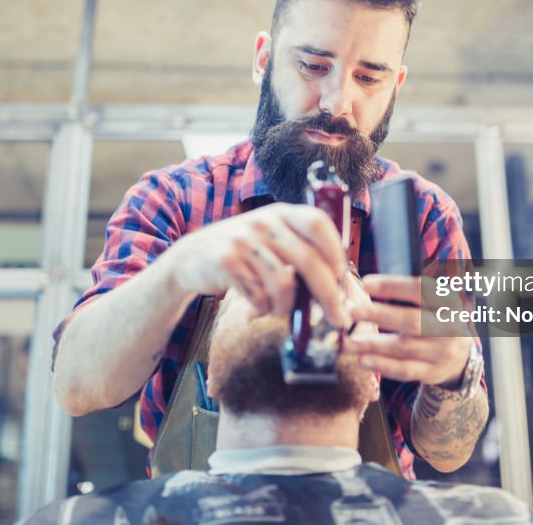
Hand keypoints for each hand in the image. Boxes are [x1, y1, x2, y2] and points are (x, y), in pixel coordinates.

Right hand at [168, 203, 349, 325]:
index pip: (318, 223)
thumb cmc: (243, 253)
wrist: (190, 258)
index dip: (336, 251)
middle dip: (329, 295)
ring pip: (285, 284)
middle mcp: (264, 222)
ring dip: (287, 307)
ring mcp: (244, 240)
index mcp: (281, 213)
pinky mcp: (227, 261)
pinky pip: (259, 295)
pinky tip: (259, 305)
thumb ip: (301, 251)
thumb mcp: (271, 239)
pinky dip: (264, 308)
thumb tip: (342, 286)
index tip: (342, 278)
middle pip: (309, 260)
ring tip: (280, 309)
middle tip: (338, 319)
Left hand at [344, 275, 471, 385]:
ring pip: (404, 347)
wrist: (460, 354)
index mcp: (448, 301)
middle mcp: (449, 326)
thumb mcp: (431, 302)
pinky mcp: (433, 372)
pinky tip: (362, 359)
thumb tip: (363, 286)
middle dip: (379, 315)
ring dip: (373, 344)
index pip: (420, 289)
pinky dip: (382, 365)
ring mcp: (443, 352)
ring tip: (348, 341)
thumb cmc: (434, 320)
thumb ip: (403, 294)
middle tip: (352, 311)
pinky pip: (404, 369)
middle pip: (411, 320)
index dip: (392, 286)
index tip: (366, 283)